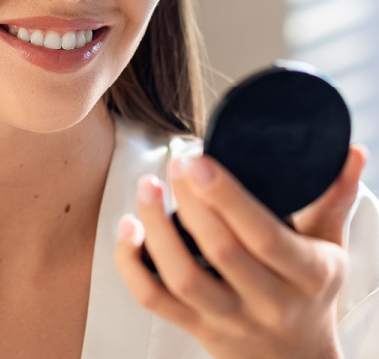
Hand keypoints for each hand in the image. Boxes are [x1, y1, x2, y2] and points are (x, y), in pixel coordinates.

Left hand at [114, 145, 366, 358]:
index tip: (199, 159)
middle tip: (176, 163)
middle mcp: (266, 301)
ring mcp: (226, 318)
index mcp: (306, 274)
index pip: (263, 234)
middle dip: (190, 201)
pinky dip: (131, 264)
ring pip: (182, 277)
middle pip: (220, 251)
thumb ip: (334, 199)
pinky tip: (127, 227)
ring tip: (147, 187)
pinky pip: (153, 299)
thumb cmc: (311, 291)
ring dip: (156, 229)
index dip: (226, 196)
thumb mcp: (330, 247)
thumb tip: (352, 151)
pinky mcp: (194, 327)